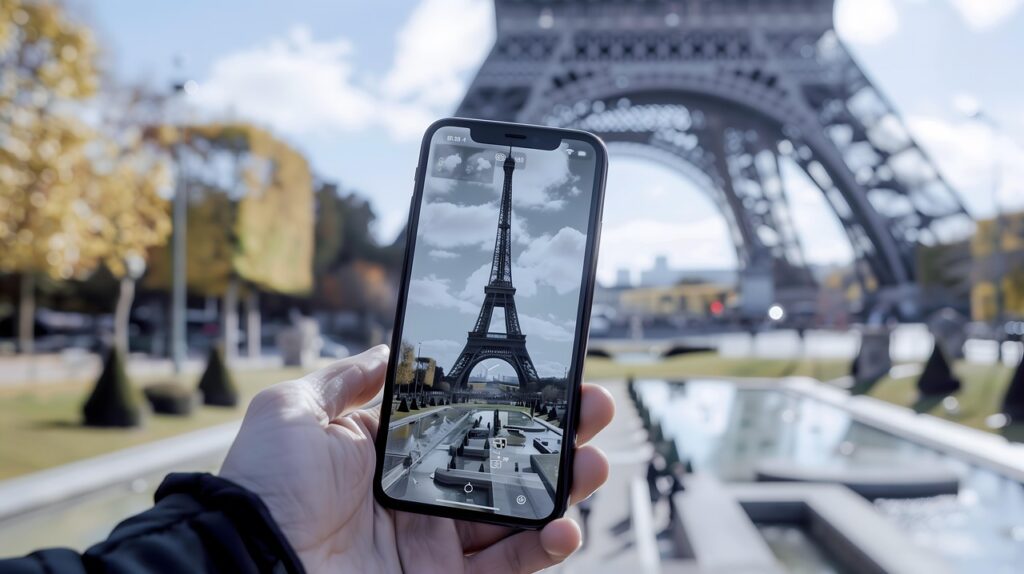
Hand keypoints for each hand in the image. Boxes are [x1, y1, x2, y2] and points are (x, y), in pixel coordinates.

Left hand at [220, 345, 614, 572]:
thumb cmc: (266, 484)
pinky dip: (542, 549)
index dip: (511, 403)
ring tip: (594, 463)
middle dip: (553, 439)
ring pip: (516, 514)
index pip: (468, 423)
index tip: (549, 379)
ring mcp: (433, 543)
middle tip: (592, 413)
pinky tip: (565, 526)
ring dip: (562, 489)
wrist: (248, 559)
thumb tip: (387, 349)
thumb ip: (347, 377)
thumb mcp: (296, 409)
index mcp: (394, 454)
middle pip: (504, 465)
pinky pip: (506, 569)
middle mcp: (420, 495)